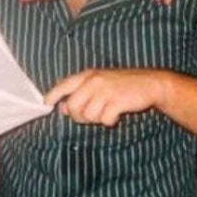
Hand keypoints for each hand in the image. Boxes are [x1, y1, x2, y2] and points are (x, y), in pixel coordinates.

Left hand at [44, 69, 164, 125]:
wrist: (150, 84)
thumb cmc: (122, 85)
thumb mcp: (99, 84)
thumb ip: (80, 94)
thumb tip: (62, 108)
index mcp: (88, 75)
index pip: (63, 85)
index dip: (52, 95)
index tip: (46, 104)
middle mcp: (94, 81)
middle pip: (73, 106)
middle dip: (79, 116)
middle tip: (92, 115)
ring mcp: (105, 90)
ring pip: (88, 115)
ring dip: (97, 119)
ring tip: (107, 112)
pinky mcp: (117, 100)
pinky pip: (104, 119)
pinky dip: (110, 121)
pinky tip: (117, 115)